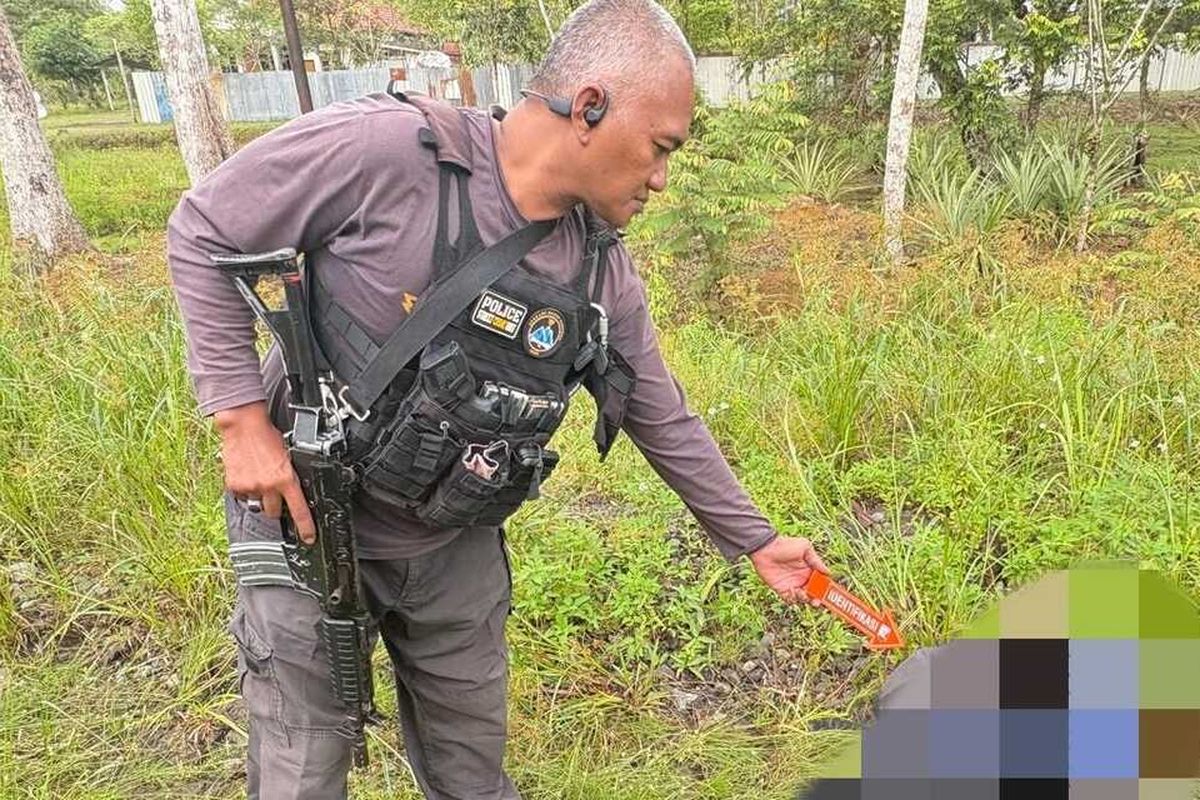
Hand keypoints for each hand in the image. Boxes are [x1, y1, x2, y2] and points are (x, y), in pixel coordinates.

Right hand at [214, 401, 316, 543]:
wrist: (244, 425)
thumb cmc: (267, 436)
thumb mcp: (288, 456)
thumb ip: (289, 475)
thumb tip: (293, 489)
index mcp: (286, 478)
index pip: (299, 510)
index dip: (306, 527)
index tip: (309, 538)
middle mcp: (268, 485)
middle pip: (274, 512)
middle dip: (275, 505)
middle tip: (273, 491)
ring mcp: (250, 487)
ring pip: (257, 505)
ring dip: (260, 497)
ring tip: (259, 478)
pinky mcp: (234, 486)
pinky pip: (242, 496)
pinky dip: (245, 490)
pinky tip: (247, 475)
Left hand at [748, 535, 829, 605]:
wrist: (765, 548)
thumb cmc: (785, 545)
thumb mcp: (805, 548)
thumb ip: (816, 561)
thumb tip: (829, 573)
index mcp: (809, 569)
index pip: (821, 582)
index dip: (826, 589)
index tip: (829, 593)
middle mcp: (802, 578)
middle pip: (814, 594)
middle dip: (818, 599)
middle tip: (818, 601)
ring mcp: (792, 584)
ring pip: (804, 598)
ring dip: (806, 599)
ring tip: (804, 593)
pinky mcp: (781, 589)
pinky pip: (790, 599)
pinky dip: (794, 599)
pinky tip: (794, 591)